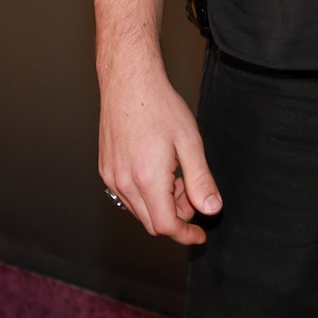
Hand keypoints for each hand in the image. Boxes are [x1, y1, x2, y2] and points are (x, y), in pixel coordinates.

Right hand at [97, 63, 221, 244]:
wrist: (129, 83)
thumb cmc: (159, 107)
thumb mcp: (190, 142)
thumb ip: (201, 180)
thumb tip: (211, 208)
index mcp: (146, 178)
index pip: (166, 225)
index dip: (186, 234)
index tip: (200, 233)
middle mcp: (124, 182)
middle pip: (152, 222)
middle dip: (177, 217)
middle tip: (192, 192)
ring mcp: (111, 176)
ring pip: (139, 210)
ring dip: (161, 205)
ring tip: (177, 175)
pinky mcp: (106, 169)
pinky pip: (127, 196)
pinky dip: (146, 194)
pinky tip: (159, 170)